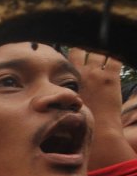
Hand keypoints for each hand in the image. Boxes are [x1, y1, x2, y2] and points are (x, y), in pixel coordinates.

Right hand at [67, 48, 135, 169]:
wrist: (98, 130)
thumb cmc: (81, 122)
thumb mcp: (67, 105)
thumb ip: (65, 93)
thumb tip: (54, 94)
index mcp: (71, 79)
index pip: (72, 55)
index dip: (77, 48)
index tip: (82, 46)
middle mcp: (82, 73)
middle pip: (86, 49)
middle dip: (91, 46)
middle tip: (96, 45)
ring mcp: (97, 74)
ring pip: (101, 52)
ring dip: (105, 50)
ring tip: (109, 48)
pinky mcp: (112, 78)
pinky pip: (116, 59)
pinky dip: (118, 55)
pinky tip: (122, 53)